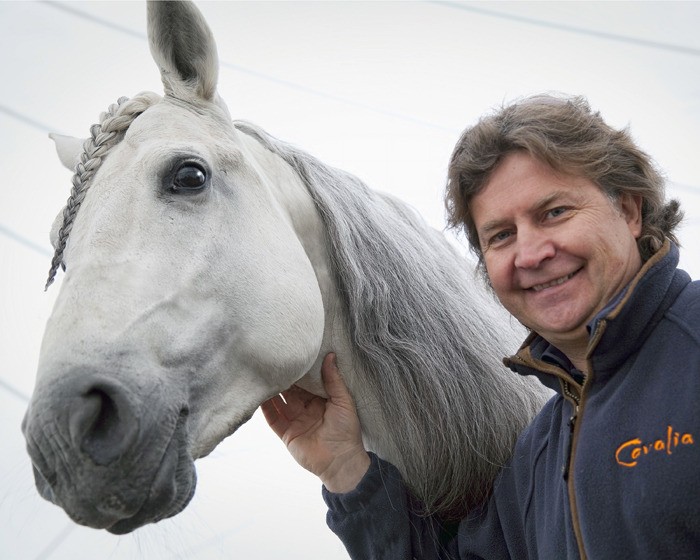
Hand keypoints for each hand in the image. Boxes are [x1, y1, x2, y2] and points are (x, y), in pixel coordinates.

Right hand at [261, 353, 369, 492]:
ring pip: (279, 402)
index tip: (291, 355)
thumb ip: (334, 379)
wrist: (341, 461)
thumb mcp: (343, 400)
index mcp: (321, 400)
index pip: (307, 382)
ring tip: (262, 374)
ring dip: (272, 390)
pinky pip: (273, 419)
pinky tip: (259, 395)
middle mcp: (306, 409)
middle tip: (273, 361)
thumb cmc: (346, 430)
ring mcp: (295, 421)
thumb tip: (330, 355)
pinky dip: (265, 408)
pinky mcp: (286, 434)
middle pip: (291, 390)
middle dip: (283, 378)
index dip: (300, 371)